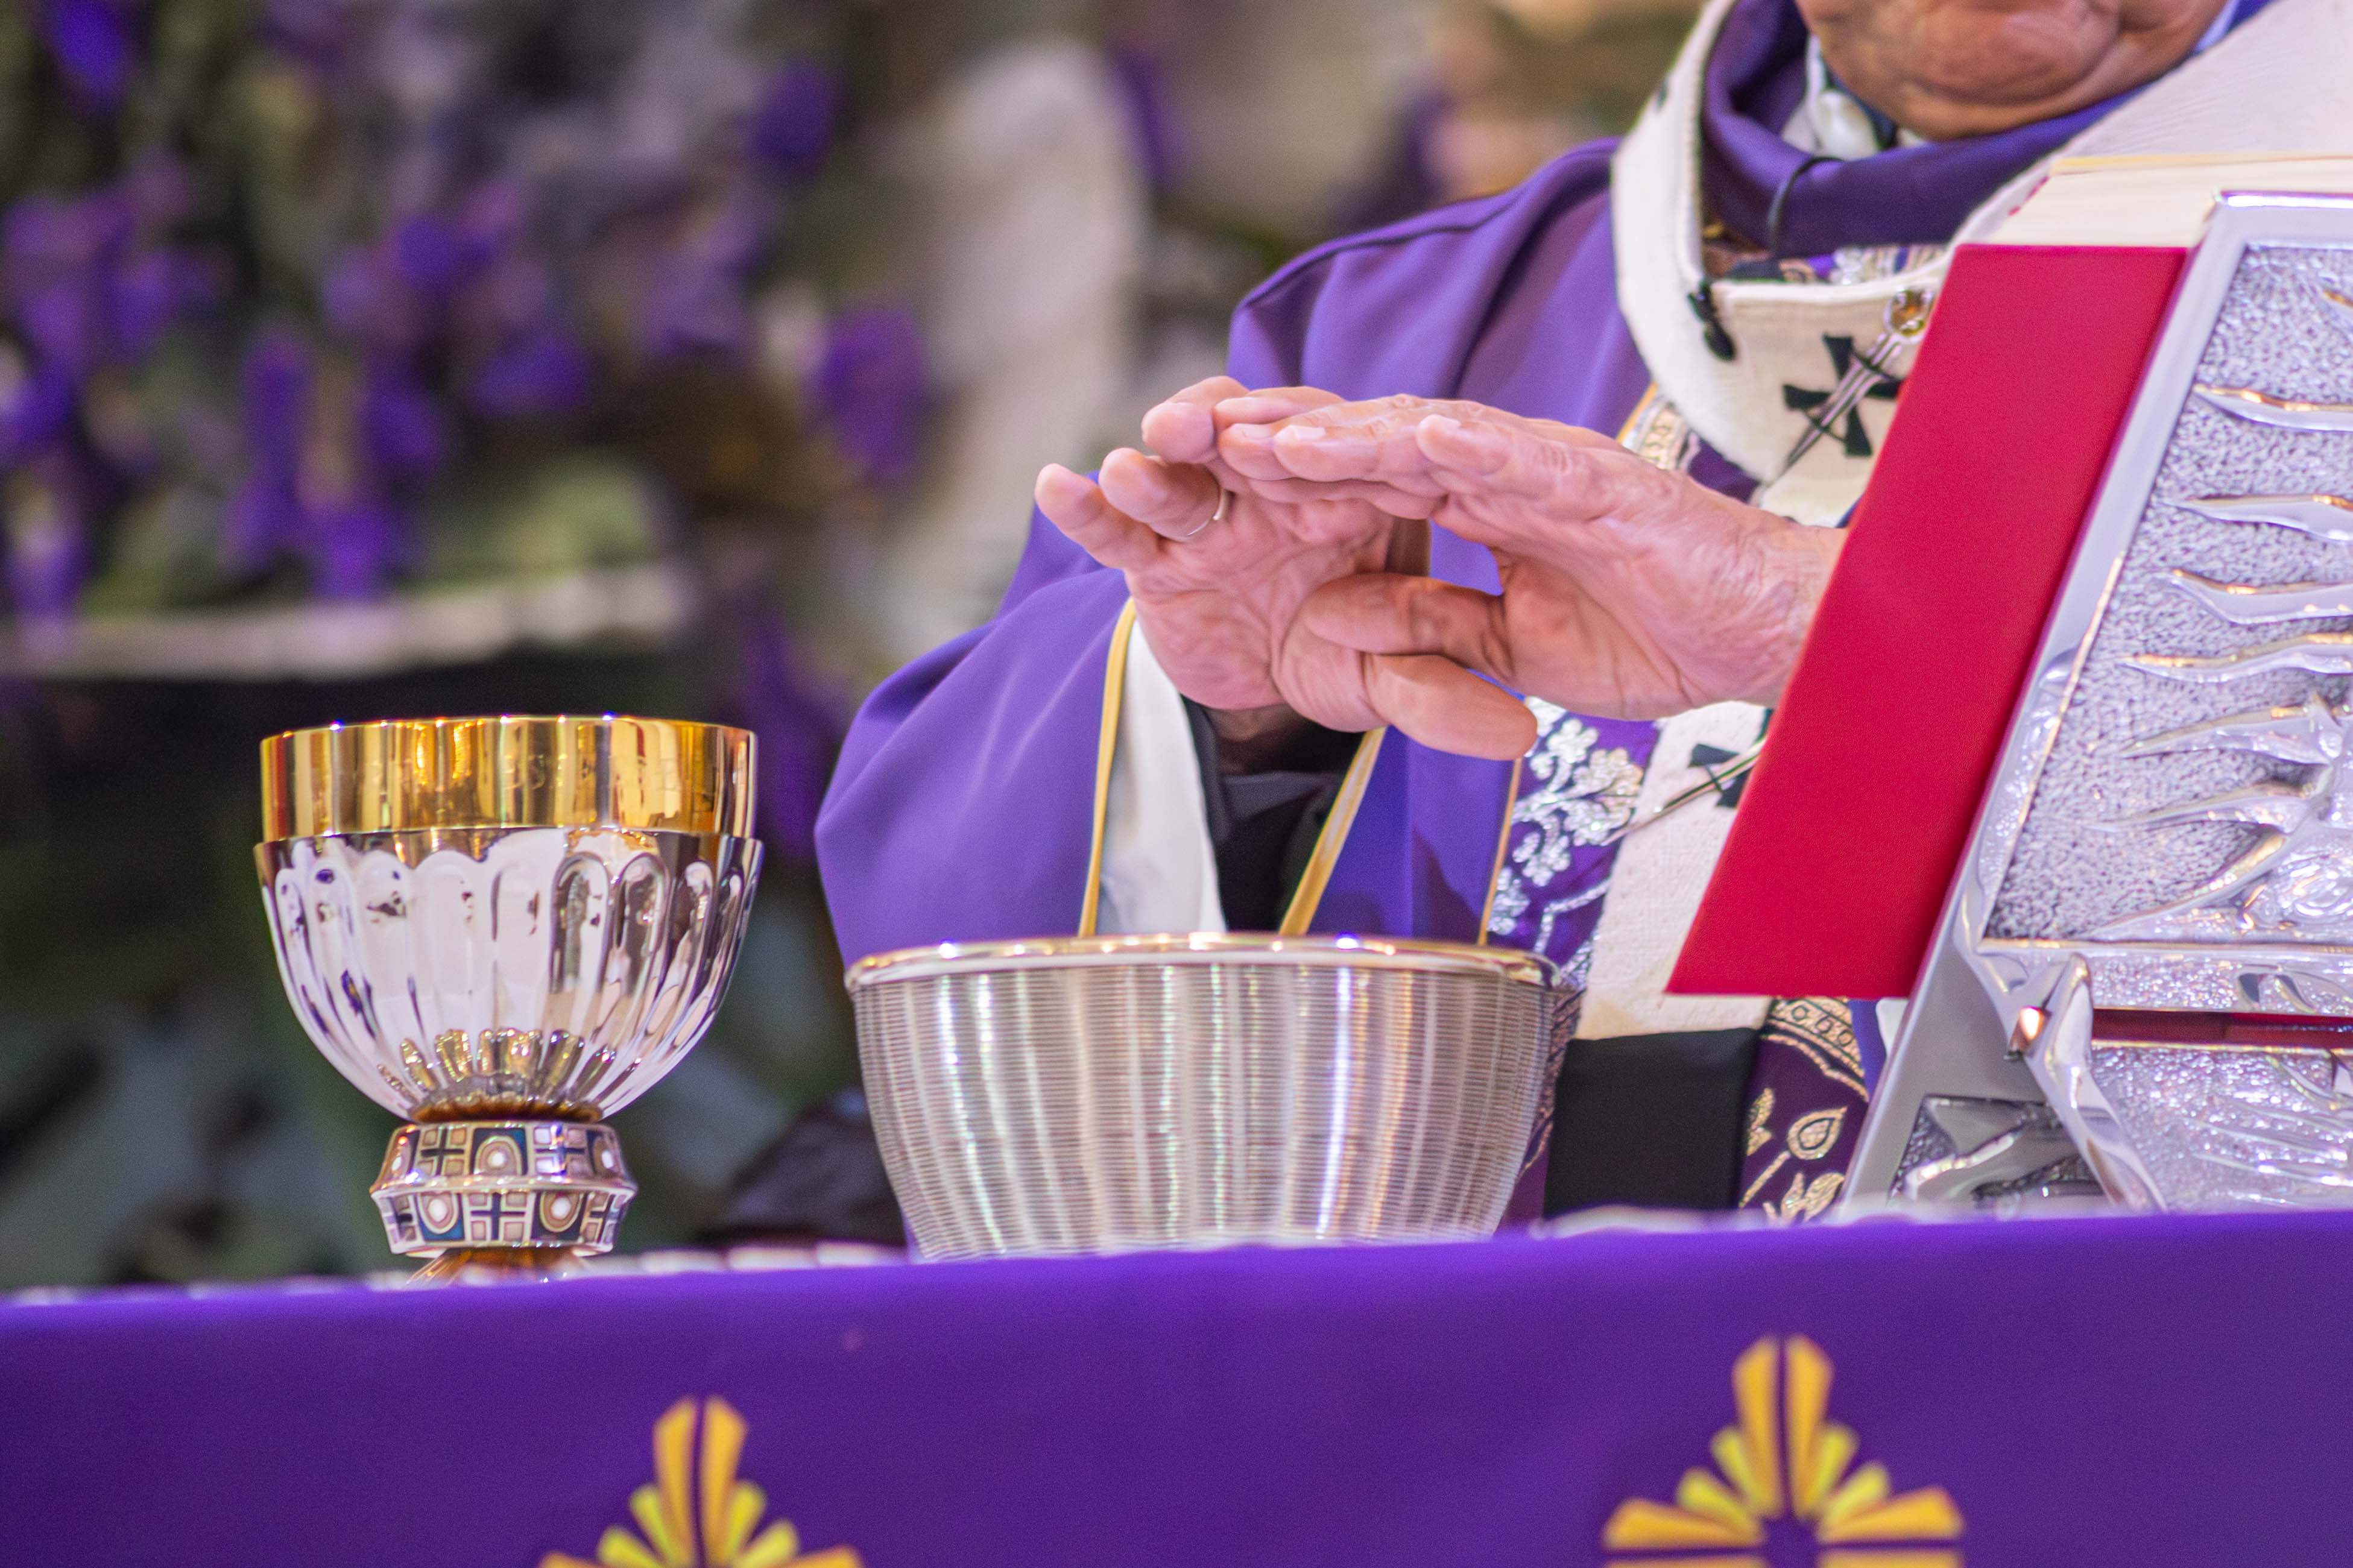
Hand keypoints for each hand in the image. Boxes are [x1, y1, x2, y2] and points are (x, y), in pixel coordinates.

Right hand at [1033, 377, 1538, 761]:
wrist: (1276, 692)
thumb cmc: (1348, 658)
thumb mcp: (1395, 682)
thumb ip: (1446, 698)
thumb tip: (1519, 737)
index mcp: (1358, 492)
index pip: (1359, 449)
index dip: (1347, 444)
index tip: (1336, 446)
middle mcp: (1281, 487)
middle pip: (1264, 432)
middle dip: (1241, 422)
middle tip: (1226, 426)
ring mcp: (1214, 515)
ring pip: (1186, 465)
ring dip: (1165, 447)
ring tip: (1150, 451)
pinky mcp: (1155, 555)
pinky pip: (1116, 527)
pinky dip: (1085, 506)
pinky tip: (1057, 486)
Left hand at [1219, 397, 1841, 718]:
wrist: (1762, 641)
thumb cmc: (1657, 635)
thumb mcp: (1509, 649)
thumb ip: (1430, 626)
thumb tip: (1336, 615)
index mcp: (1482, 506)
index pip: (1367, 483)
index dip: (1291, 478)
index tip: (1215, 483)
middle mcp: (1505, 473)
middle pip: (1377, 443)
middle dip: (1289, 439)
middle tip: (1203, 435)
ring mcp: (1550, 471)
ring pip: (1430, 436)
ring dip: (1348, 434)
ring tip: (1269, 434)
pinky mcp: (1600, 485)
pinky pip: (1522, 458)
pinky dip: (1466, 443)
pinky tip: (1407, 437)